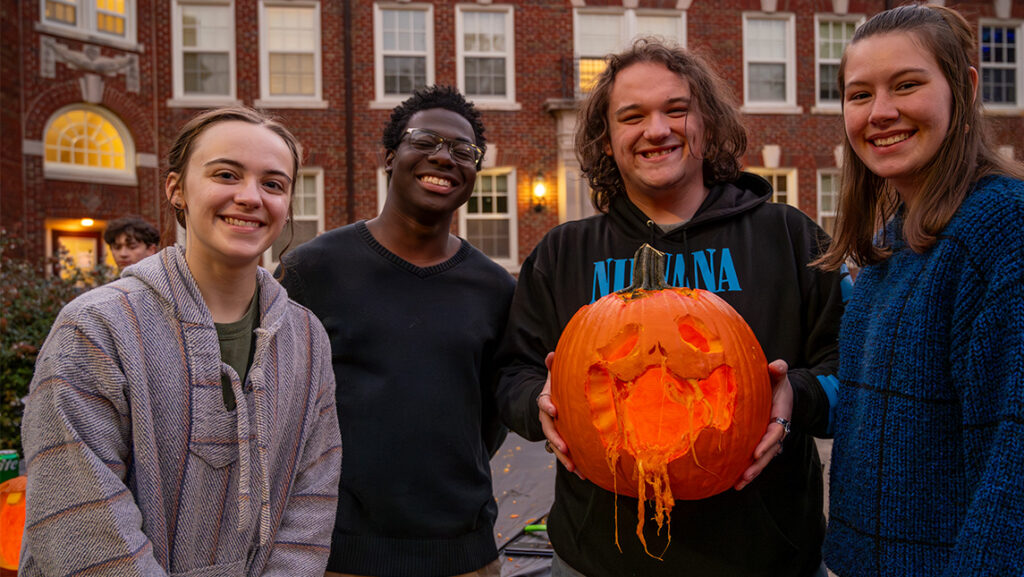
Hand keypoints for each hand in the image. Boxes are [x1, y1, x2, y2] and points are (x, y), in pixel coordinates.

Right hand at [538, 352, 584, 478]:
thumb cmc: (559, 385)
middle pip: (548, 430)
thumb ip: (554, 366)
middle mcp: (548, 419)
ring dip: (564, 457)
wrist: (556, 400)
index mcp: (546, 401)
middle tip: (564, 448)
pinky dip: (573, 464)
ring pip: (555, 446)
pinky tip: (583, 474)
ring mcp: (554, 431)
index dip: (547, 407)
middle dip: (556, 440)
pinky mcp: (563, 441)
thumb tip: (551, 354)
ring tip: (573, 468)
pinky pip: (566, 454)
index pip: (543, 403)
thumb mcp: (556, 374)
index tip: (554, 410)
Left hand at [735, 359, 792, 489]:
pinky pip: (754, 460)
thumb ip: (779, 371)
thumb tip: (777, 365)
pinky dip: (746, 471)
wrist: (781, 393)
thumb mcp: (780, 376)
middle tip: (745, 476)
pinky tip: (734, 483)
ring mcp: (769, 441)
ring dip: (751, 473)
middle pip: (768, 453)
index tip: (756, 452)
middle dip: (757, 466)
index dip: (766, 443)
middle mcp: (777, 433)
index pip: (775, 433)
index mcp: (781, 417)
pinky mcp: (760, 445)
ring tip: (738, 485)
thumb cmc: (777, 384)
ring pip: (761, 460)